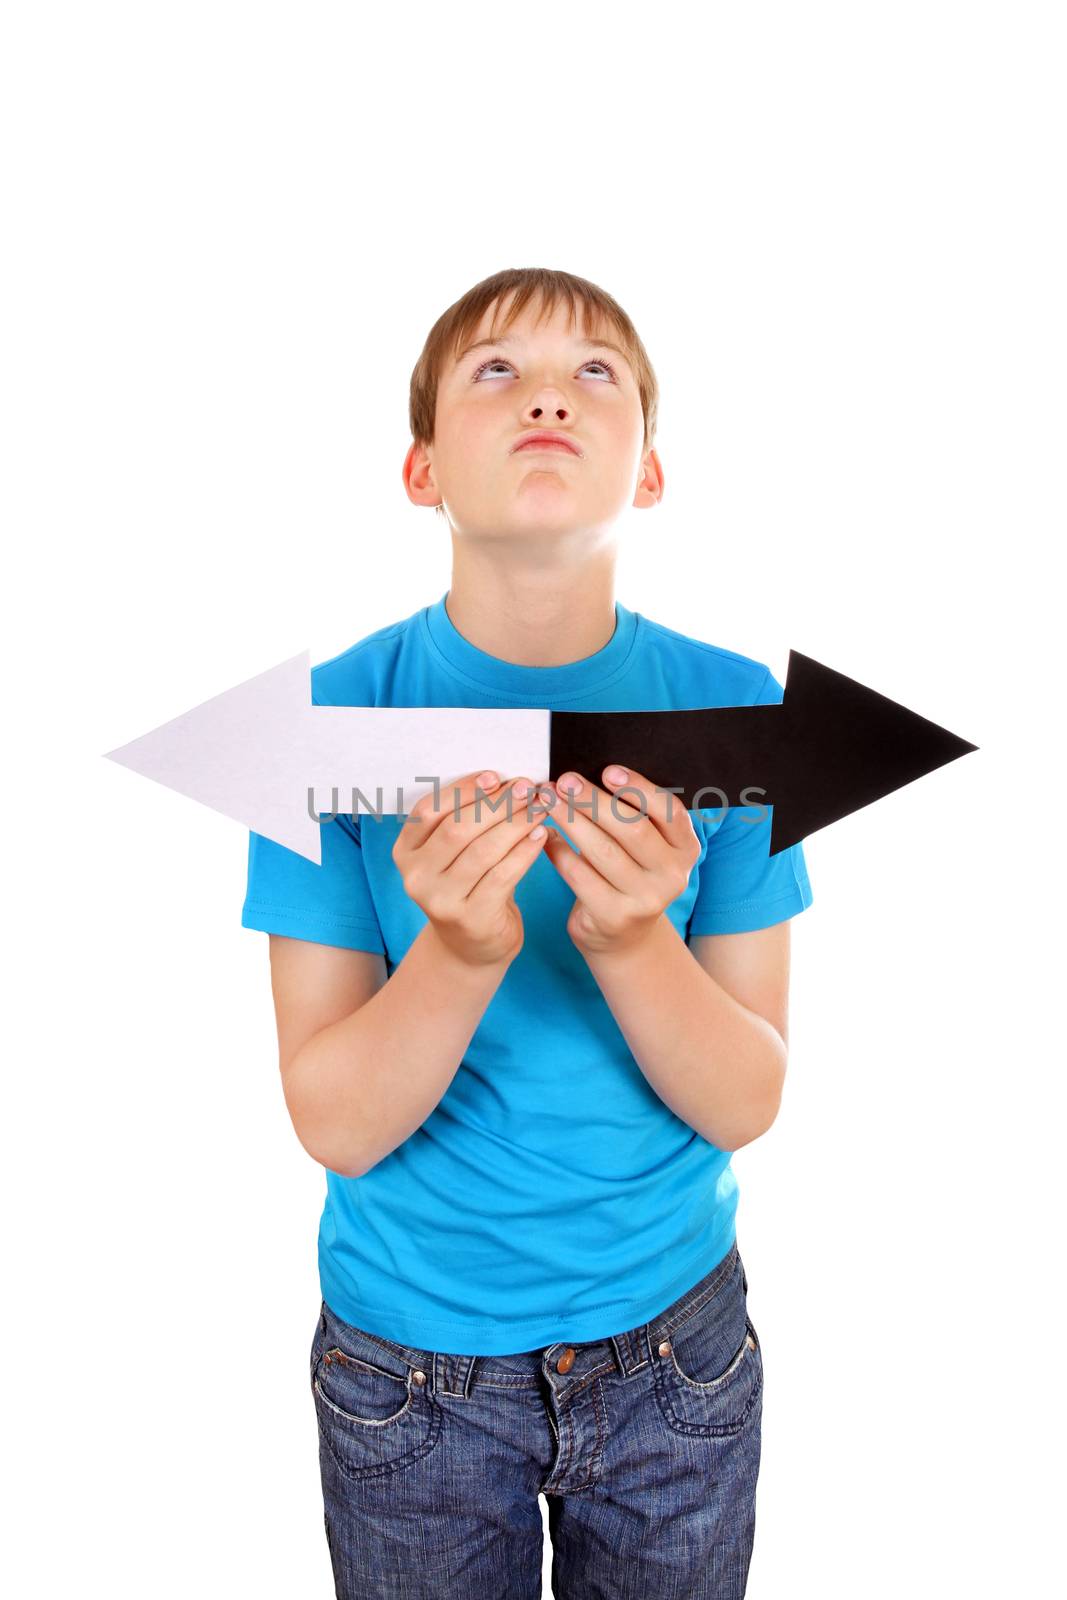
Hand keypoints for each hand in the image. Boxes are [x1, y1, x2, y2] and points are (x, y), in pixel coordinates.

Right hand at [391, 770, 554, 967]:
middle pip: (457, 829)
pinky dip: (525, 851)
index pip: (429, 810)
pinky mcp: (471, 918)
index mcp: (406, 851)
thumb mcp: (453, 854)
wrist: (470, 946)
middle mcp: (416, 876)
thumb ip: (466, 820)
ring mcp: (440, 900)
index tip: (496, 776)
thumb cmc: (468, 886)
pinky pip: (502, 876)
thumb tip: (507, 781)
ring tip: (540, 807)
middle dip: (496, 804)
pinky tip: (541, 835)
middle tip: (527, 788)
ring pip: (483, 851)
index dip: (463, 790)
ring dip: (516, 824)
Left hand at [541, 765, 701, 955]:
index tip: (608, 771)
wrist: (623, 935)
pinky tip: (544, 835)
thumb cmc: (629, 873)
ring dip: (571, 820)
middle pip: (632, 828)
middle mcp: (673, 875)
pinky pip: (580, 876)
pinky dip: (558, 852)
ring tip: (548, 801)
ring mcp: (646, 899)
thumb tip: (589, 776)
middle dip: (593, 800)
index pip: (670, 811)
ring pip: (603, 850)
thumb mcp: (645, 847)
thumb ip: (633, 816)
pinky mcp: (615, 916)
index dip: (639, 788)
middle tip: (565, 781)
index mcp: (686, 848)